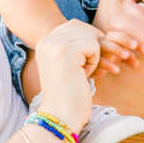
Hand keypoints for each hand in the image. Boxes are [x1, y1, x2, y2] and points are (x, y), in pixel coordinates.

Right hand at [34, 20, 102, 134]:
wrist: (61, 117)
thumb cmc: (69, 95)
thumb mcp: (68, 66)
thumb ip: (76, 47)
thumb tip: (99, 33)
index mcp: (44, 42)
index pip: (75, 25)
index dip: (87, 43)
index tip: (81, 65)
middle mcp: (47, 40)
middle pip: (85, 28)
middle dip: (92, 49)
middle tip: (82, 71)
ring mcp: (55, 44)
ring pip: (91, 36)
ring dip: (94, 57)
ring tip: (80, 74)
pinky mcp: (67, 51)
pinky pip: (95, 46)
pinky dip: (95, 63)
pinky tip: (82, 77)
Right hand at [92, 26, 143, 79]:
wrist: (75, 68)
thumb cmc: (96, 63)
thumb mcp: (111, 58)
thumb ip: (123, 58)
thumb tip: (136, 64)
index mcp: (107, 40)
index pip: (121, 35)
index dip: (133, 41)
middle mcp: (100, 43)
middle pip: (114, 37)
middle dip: (126, 41)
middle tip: (137, 47)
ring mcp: (93, 51)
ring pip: (106, 46)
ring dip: (117, 49)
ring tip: (126, 55)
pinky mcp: (87, 61)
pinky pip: (98, 61)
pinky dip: (107, 64)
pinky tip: (116, 70)